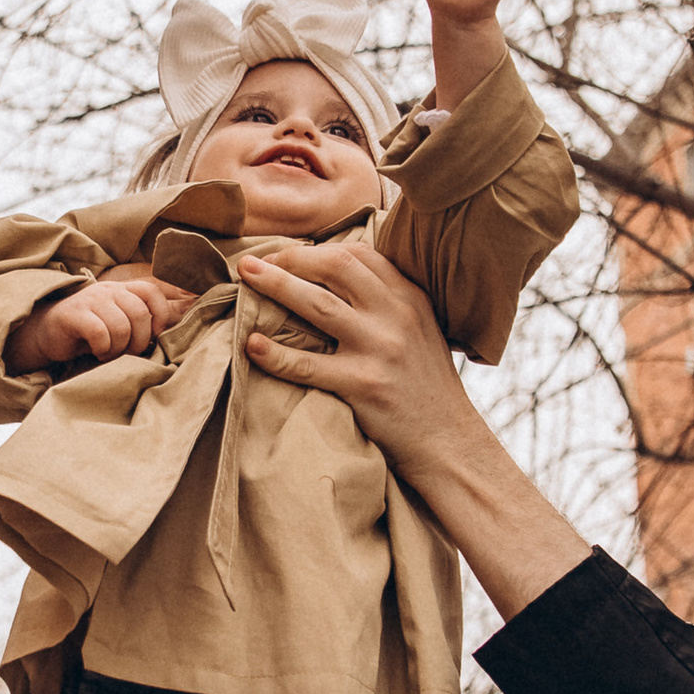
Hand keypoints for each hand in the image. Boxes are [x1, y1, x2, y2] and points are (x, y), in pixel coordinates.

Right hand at [4, 271, 198, 376]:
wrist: (48, 334)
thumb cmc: (91, 330)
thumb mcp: (123, 319)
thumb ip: (152, 314)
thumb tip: (192, 304)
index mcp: (123, 289)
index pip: (152, 290)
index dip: (160, 315)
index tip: (154, 336)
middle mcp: (109, 290)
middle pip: (141, 313)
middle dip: (140, 340)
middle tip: (128, 351)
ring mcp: (92, 300)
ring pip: (122, 326)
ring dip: (119, 348)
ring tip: (110, 353)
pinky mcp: (75, 315)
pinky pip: (101, 333)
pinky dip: (103, 349)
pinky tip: (97, 352)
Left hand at [242, 239, 588, 616]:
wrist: (449, 442)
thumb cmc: (426, 388)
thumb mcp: (420, 332)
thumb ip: (389, 304)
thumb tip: (339, 281)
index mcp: (410, 298)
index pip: (359, 255)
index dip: (317, 250)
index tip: (288, 256)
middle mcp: (397, 315)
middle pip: (335, 267)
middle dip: (290, 258)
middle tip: (254, 262)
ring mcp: (380, 348)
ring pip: (317, 304)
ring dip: (275, 286)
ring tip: (245, 277)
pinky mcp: (364, 385)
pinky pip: (308, 364)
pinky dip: (276, 354)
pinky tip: (253, 345)